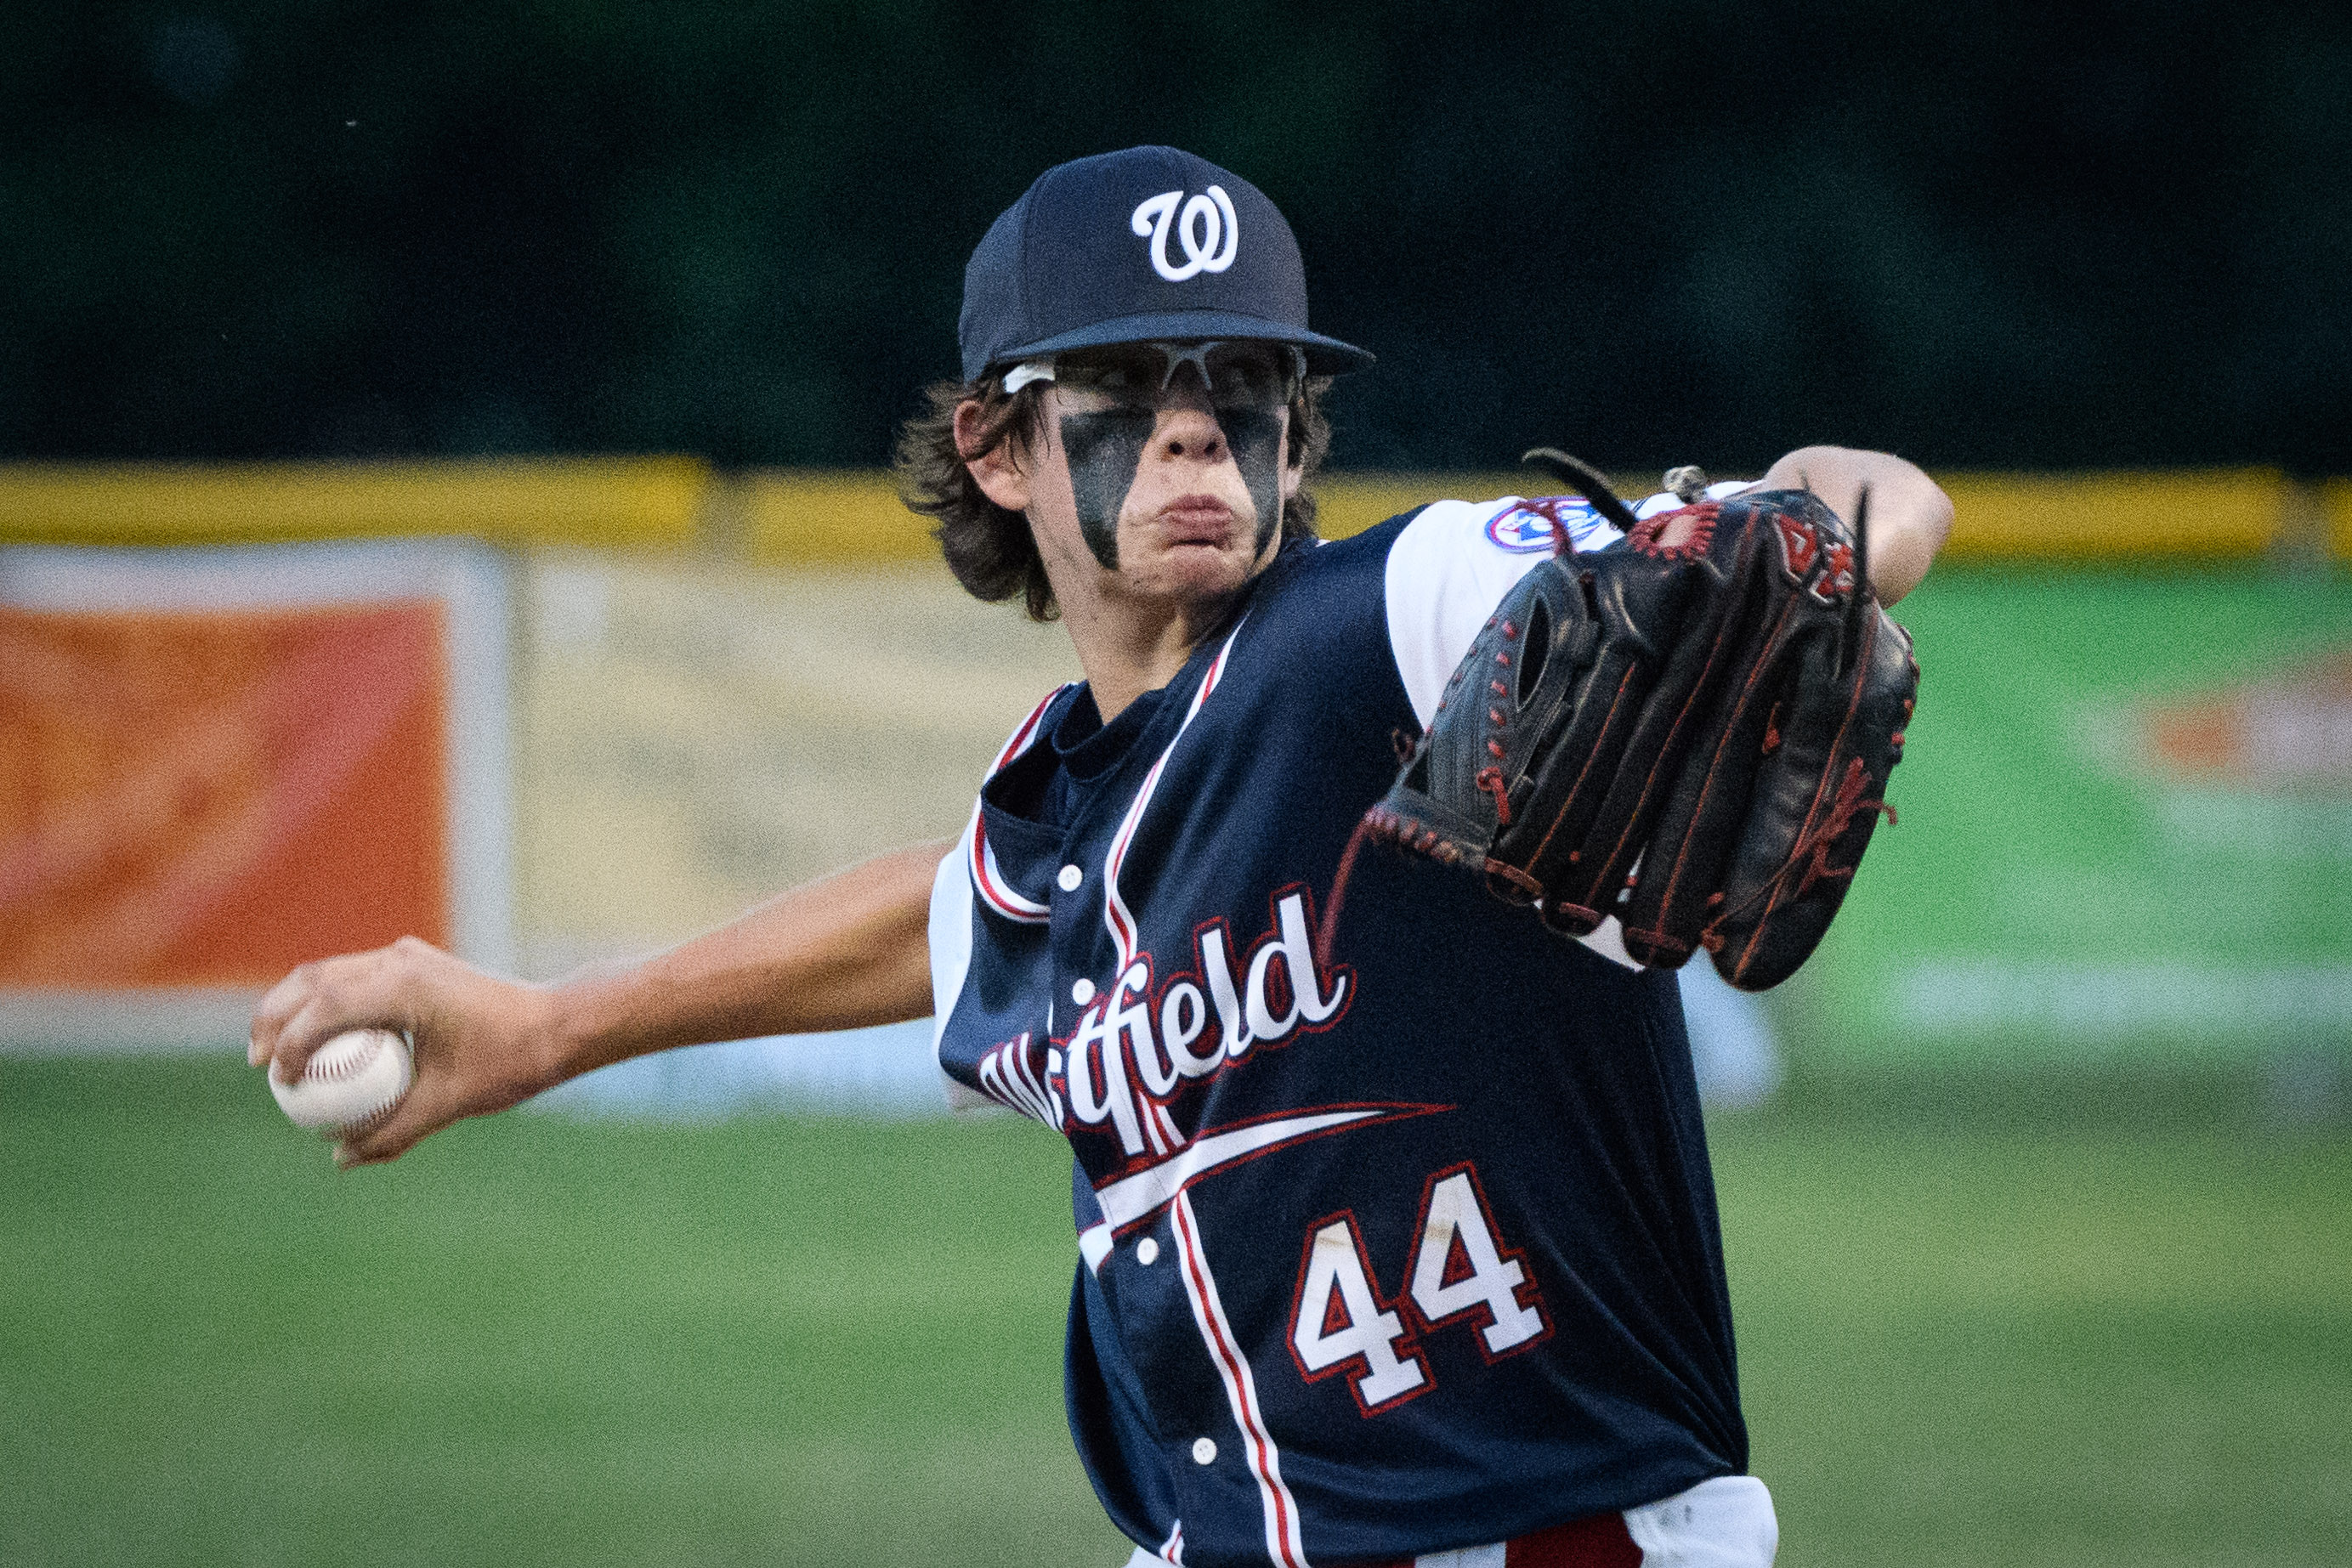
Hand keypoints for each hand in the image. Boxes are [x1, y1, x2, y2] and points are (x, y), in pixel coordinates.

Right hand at [249, 936, 562, 1168]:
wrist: (557, 1024)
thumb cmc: (509, 1061)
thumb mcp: (449, 1103)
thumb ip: (393, 1132)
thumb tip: (341, 1159)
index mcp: (405, 986)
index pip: (327, 1007)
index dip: (291, 1041)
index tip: (279, 1080)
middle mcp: (399, 960)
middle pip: (314, 979)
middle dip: (275, 1016)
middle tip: (260, 1063)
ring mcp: (406, 957)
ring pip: (329, 973)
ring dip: (296, 1007)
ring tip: (275, 1051)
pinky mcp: (413, 964)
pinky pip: (355, 979)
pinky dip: (327, 1005)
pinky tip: (319, 1045)